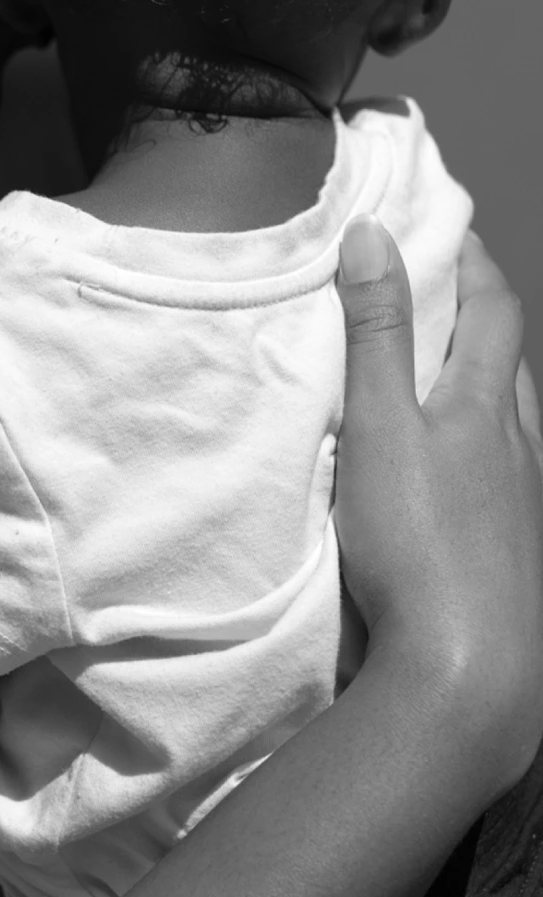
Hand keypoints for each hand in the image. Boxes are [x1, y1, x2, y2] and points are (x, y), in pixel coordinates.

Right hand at [336, 216, 542, 793]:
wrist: (470, 670)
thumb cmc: (420, 543)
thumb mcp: (381, 427)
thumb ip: (374, 333)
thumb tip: (374, 234)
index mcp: (488, 406)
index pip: (492, 310)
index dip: (470, 261)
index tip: (441, 227)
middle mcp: (519, 446)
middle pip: (509, 361)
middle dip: (479, 315)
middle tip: (437, 286)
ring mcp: (521, 504)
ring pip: (511, 421)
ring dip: (482, 382)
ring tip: (439, 371)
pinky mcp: (511, 553)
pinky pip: (500, 476)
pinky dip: (475, 447)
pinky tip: (449, 474)